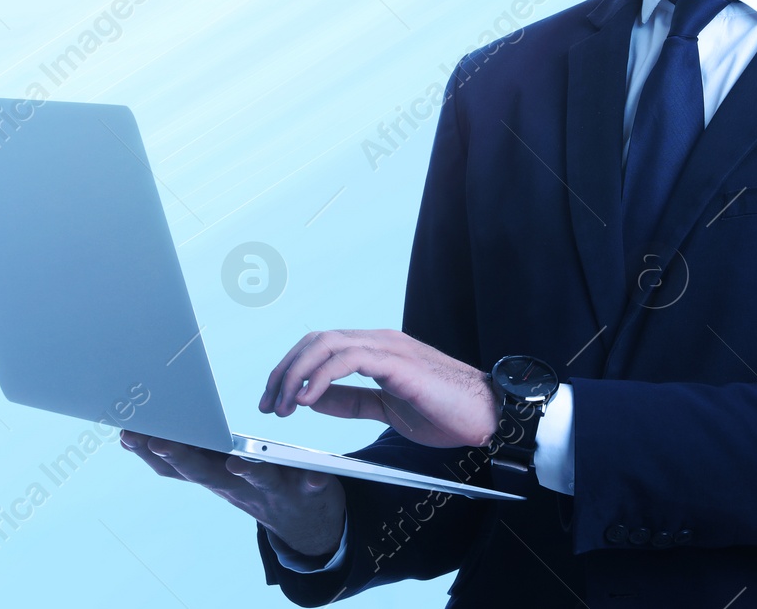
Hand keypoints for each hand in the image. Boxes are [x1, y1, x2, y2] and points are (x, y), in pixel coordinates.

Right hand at [118, 429, 344, 557]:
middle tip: (160, 440)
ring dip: (246, 472)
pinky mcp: (307, 489)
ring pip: (257, 480)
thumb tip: (134, 435)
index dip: (150, 451)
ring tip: (237, 462)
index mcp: (215, 473)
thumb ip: (185, 454)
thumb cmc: (253, 484)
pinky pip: (310, 484)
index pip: (177, 464)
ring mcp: (272, 490)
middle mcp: (237, 485)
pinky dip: (311, 478)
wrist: (304, 523)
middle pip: (207, 472)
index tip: (127, 432)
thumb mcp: (215, 471)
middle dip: (182, 456)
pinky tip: (314, 473)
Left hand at [259, 328, 498, 449]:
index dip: (290, 370)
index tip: (273, 399)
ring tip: (282, 405)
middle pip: (316, 341)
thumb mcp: (386, 409)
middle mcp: (379, 341)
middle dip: (283, 371)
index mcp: (377, 349)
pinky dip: (320, 377)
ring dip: (295, 375)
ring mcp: (388, 347)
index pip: (321, 346)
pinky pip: (347, 361)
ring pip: (326, 345)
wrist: (488, 416)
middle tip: (267, 404)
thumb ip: (352, 401)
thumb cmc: (446, 412)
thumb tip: (312, 400)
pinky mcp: (397, 362)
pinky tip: (307, 400)